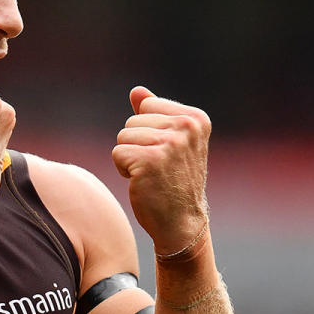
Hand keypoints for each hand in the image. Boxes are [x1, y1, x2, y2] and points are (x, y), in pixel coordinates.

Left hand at [111, 86, 210, 253]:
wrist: (182, 223)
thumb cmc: (173, 180)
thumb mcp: (170, 142)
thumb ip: (155, 114)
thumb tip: (136, 90)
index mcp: (196, 118)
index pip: (148, 104)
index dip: (148, 129)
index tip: (166, 152)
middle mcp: (187, 127)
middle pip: (132, 120)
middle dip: (137, 144)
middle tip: (158, 167)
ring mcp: (170, 143)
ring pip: (123, 136)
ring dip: (130, 157)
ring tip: (151, 174)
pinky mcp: (151, 160)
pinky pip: (117, 153)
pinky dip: (124, 169)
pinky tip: (143, 182)